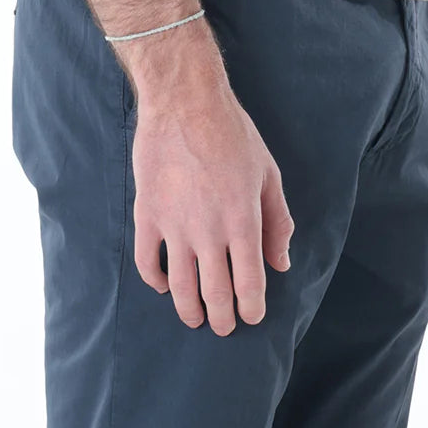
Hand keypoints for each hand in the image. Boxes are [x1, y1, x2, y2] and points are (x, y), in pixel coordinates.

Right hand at [131, 84, 295, 335]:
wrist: (185, 101)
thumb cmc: (233, 134)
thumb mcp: (268, 173)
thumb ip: (277, 221)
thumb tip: (280, 263)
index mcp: (243, 221)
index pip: (250, 285)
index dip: (251, 309)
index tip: (251, 317)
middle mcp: (209, 230)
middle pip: (215, 294)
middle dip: (222, 319)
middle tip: (224, 326)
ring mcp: (174, 225)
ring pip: (179, 288)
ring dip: (189, 311)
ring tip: (196, 318)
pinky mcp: (148, 214)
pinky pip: (147, 261)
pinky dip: (155, 281)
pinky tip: (163, 286)